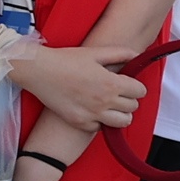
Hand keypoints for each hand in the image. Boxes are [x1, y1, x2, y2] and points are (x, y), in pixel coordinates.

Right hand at [8, 42, 146, 128]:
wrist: (39, 71)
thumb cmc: (65, 60)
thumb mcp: (94, 52)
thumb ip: (120, 53)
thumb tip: (137, 56)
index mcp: (111, 83)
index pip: (140, 91)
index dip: (136, 86)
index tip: (128, 84)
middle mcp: (104, 101)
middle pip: (133, 107)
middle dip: (128, 99)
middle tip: (117, 93)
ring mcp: (92, 114)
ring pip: (122, 122)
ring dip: (120, 114)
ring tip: (110, 106)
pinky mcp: (79, 122)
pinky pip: (100, 128)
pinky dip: (99, 121)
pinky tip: (92, 110)